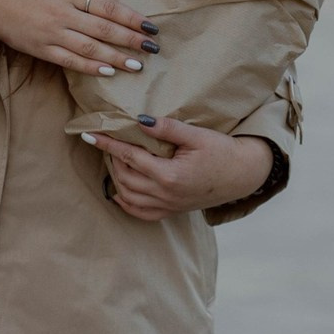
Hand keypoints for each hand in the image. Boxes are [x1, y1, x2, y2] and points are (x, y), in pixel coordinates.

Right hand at [0, 0, 159, 77]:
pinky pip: (69, 61)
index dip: (131, 17)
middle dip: (130, 39)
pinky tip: (107, 71)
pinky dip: (89, 67)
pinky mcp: (41, 49)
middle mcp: (62, 13)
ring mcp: (51, 33)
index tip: (150, 26)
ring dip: (115, 57)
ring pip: (89, 48)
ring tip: (136, 64)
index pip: (107, 6)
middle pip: (103, 29)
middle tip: (152, 48)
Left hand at [82, 117, 274, 220]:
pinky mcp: (172, 211)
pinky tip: (119, 190)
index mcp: (170, 176)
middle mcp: (165, 195)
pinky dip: (126, 202)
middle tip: (104, 139)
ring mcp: (168, 206)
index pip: (130, 157)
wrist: (243, 175)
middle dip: (111, 158)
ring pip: (129, 196)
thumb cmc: (222, 152)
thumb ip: (168, 129)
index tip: (90, 134)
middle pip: (125, 177)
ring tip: (112, 158)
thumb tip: (140, 120)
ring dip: (116, 177)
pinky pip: (141, 213)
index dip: (108, 144)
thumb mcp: (197, 135)